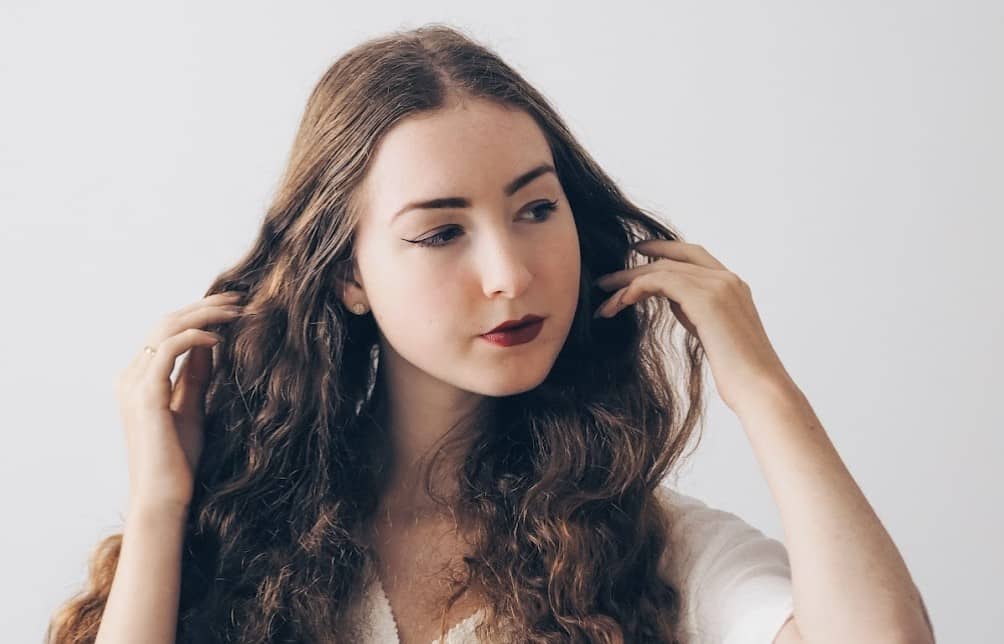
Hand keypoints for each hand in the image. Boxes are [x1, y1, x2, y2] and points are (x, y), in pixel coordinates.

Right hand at [114, 291, 244, 511]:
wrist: (165, 496)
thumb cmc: (178, 460)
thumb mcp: (193, 406)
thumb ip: (196, 375)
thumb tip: (209, 343)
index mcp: (139, 379)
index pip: (167, 331)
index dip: (198, 314)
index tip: (231, 308)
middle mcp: (130, 376)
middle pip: (166, 323)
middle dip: (203, 306)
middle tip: (238, 299)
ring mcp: (133, 384)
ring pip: (167, 328)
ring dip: (203, 315)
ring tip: (235, 312)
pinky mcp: (145, 394)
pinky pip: (169, 349)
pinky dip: (195, 336)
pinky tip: (219, 340)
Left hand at [592, 239, 793, 412]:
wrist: (759, 389)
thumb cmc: (738, 373)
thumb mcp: (714, 334)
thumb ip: (697, 312)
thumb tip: (673, 301)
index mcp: (733, 285)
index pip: (692, 254)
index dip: (663, 249)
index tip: (637, 252)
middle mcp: (727, 279)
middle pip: (672, 258)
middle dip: (636, 266)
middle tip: (607, 280)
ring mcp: (719, 285)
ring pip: (662, 269)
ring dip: (628, 282)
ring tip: (604, 299)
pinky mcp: (706, 298)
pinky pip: (660, 281)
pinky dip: (635, 288)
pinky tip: (620, 303)